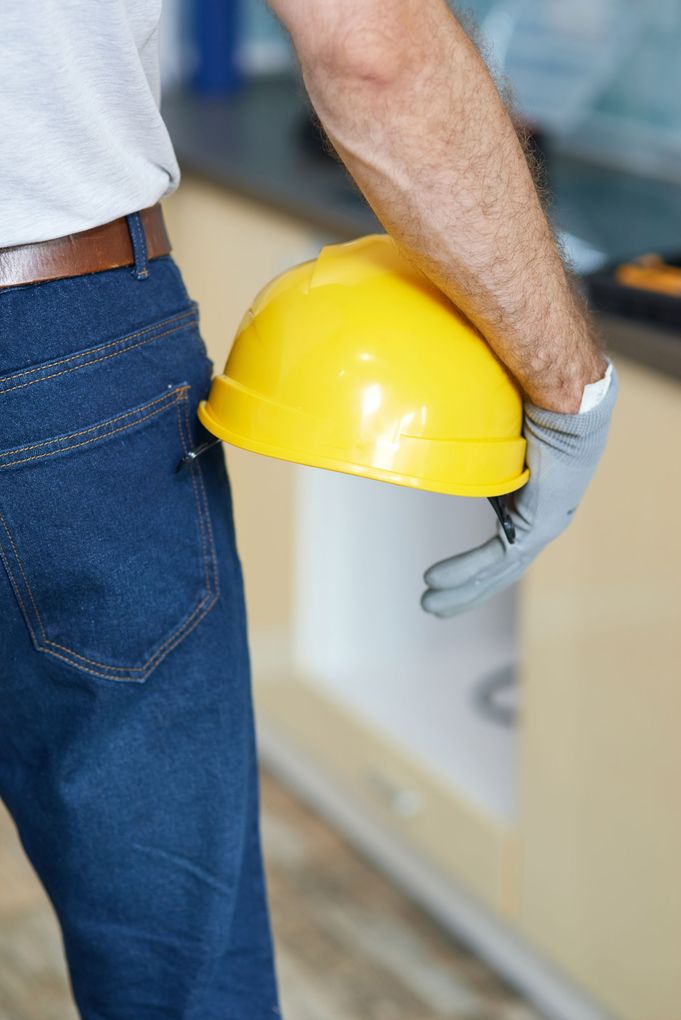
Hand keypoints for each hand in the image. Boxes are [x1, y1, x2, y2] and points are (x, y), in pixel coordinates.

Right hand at [421, 362, 617, 617]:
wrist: (565, 400)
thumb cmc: (532, 401)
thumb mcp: (493, 434)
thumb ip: (472, 446)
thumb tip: (436, 423)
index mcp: (535, 496)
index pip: (505, 543)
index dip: (477, 565)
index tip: (448, 576)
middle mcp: (544, 515)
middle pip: (501, 567)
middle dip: (466, 591)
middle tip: (434, 605)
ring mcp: (543, 524)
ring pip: (497, 572)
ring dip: (461, 592)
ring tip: (428, 606)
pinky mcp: (537, 526)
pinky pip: (495, 558)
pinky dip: (463, 572)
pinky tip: (434, 582)